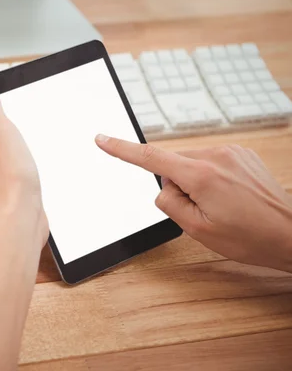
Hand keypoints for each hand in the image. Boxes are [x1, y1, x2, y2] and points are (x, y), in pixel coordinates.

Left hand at [0, 74, 48, 246]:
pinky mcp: (10, 192)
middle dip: (16, 135)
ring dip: (24, 154)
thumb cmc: (9, 176)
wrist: (20, 217)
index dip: (6, 116)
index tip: (21, 115)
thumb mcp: (0, 128)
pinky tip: (38, 174)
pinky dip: (28, 171)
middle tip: (31, 135)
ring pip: (10, 157)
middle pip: (0, 138)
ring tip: (35, 154)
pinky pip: (19, 174)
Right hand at [95, 135, 291, 272]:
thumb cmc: (250, 237)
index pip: (150, 158)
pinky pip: (209, 161)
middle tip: (201, 210)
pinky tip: (229, 195)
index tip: (103, 139)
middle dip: (177, 186)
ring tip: (221, 204)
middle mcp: (216, 155)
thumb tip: (164, 187)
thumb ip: (169, 203)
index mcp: (201, 175)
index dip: (122, 149)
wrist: (290, 234)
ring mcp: (231, 152)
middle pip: (173, 165)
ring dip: (194, 182)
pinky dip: (209, 177)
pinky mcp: (241, 153)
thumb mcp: (197, 229)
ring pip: (190, 163)